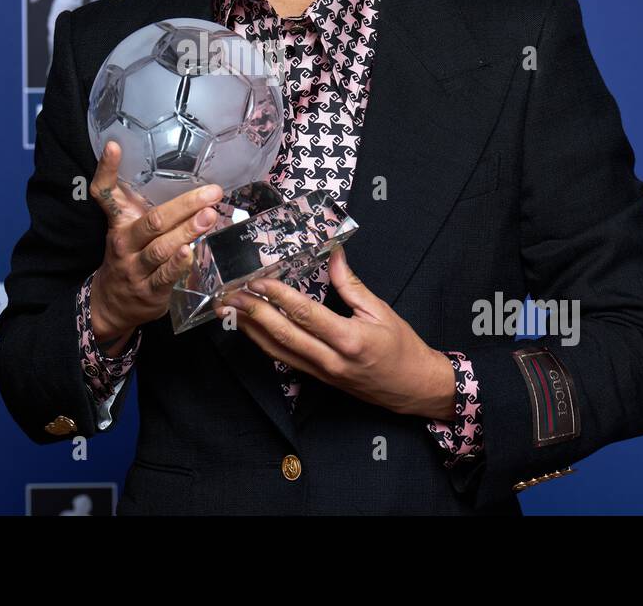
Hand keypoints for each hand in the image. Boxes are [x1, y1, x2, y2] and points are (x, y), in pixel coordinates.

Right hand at [88, 139, 222, 343]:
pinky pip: (164, 276)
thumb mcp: (129, 228)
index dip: (107, 169)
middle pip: (153, 220)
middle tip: (211, 193)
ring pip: (161, 247)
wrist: (111, 304)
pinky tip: (191, 252)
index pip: (105, 193)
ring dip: (187, 231)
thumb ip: (150, 205)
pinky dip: (178, 264)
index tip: (114, 146)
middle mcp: (124, 242)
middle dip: (184, 205)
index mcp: (119, 222)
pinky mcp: (149, 291)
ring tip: (210, 216)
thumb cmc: (129, 256)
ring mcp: (135, 268)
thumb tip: (192, 180)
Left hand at [216, 245, 456, 418]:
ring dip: (250, 329)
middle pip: (283, 334)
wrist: (413, 388)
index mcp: (349, 339)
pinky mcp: (316, 378)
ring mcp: (320, 372)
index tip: (258, 280)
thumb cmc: (401, 348)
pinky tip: (250, 328)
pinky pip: (284, 358)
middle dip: (252, 312)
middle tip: (230, 293)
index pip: (305, 314)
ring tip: (229, 309)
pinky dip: (263, 342)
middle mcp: (330, 359)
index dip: (278, 296)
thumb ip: (351, 284)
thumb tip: (333, 254)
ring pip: (277, 350)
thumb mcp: (381, 311)